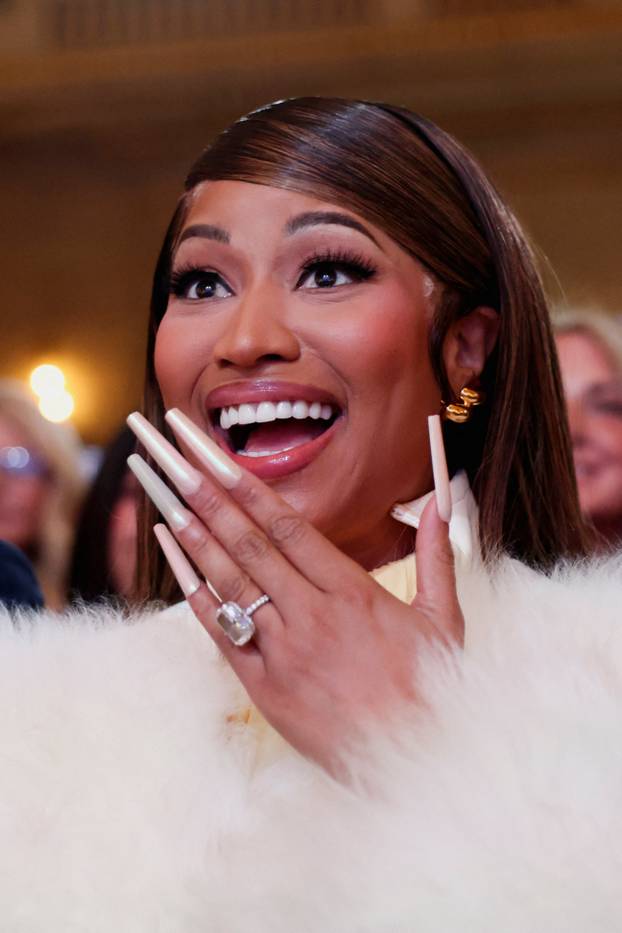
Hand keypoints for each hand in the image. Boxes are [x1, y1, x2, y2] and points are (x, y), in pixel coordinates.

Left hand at [127, 410, 463, 775]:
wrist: (416, 760)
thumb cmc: (432, 690)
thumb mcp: (445, 620)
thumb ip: (436, 557)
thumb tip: (439, 504)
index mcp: (354, 594)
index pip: (291, 528)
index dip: (251, 491)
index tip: (221, 461)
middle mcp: (312, 616)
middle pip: (252, 547)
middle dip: (211, 500)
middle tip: (179, 463)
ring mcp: (284, 652)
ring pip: (231, 585)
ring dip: (197, 540)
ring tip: (169, 501)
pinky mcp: (265, 687)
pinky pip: (222, 634)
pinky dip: (197, 596)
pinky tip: (178, 566)